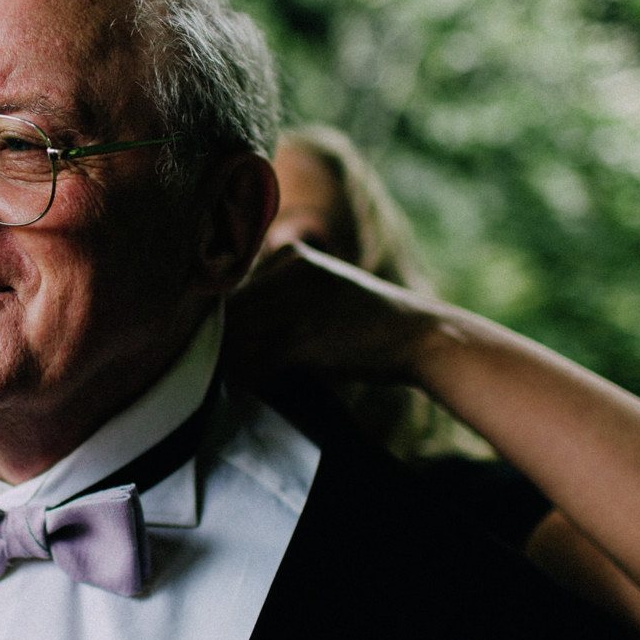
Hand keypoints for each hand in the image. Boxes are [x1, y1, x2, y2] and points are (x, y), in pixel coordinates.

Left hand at [223, 242, 447, 387]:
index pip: (232, 287)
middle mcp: (290, 269)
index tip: (220, 340)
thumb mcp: (320, 289)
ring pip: (237, 337)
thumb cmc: (365, 322)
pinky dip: (250, 378)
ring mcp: (296, 301)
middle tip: (219, 366)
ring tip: (232, 378)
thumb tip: (224, 329)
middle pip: (230, 311)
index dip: (221, 319)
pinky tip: (254, 385)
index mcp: (291, 254)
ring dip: (231, 362)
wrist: (420, 336)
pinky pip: (256, 361)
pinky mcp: (303, 336)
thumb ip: (278, 297)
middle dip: (222, 341)